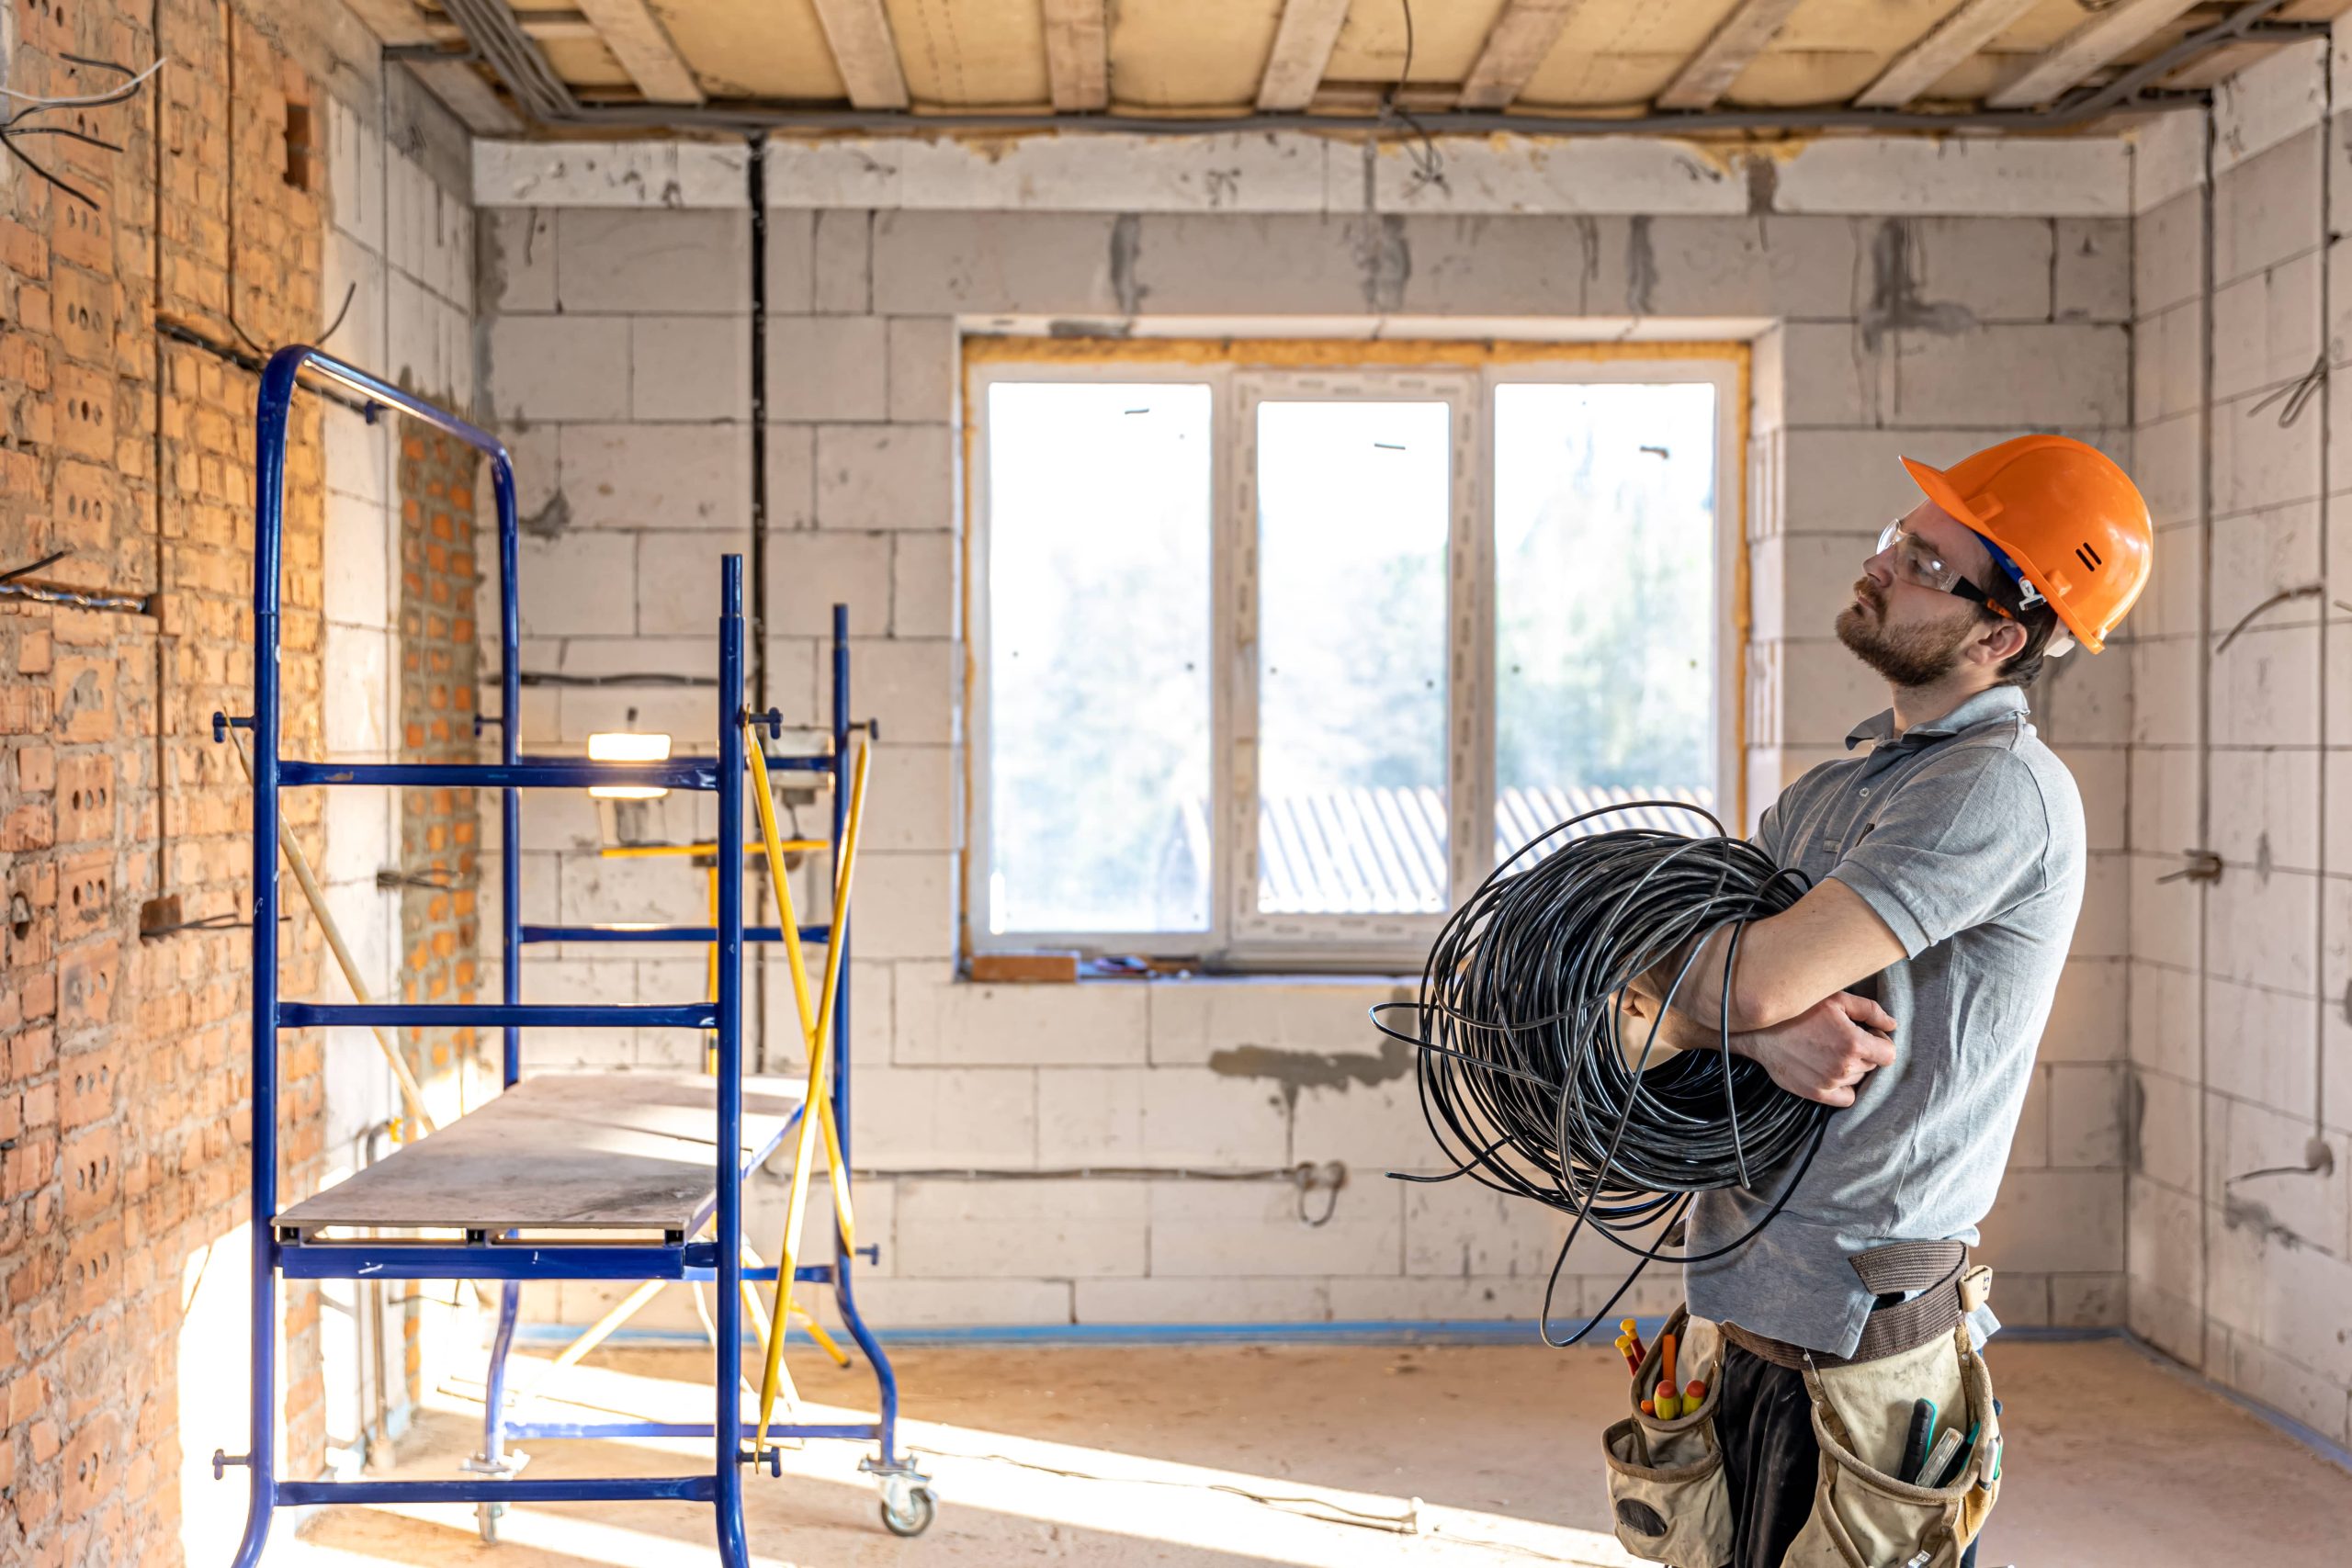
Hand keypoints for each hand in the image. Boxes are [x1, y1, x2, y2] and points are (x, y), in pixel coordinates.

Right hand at [1730, 992, 1896, 1106]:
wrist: (1761, 1030)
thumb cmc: (1798, 1010)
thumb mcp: (1836, 999)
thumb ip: (1870, 1011)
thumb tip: (1892, 1025)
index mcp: (1854, 1043)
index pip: (1889, 1053)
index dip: (1880, 1041)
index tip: (1866, 1033)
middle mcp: (1845, 1067)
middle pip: (1872, 1065)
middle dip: (1864, 1051)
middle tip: (1841, 1037)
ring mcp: (1830, 1083)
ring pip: (1858, 1079)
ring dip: (1851, 1067)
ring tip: (1829, 1049)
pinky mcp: (1816, 1093)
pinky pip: (1846, 1098)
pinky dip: (1844, 1087)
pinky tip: (1829, 1069)